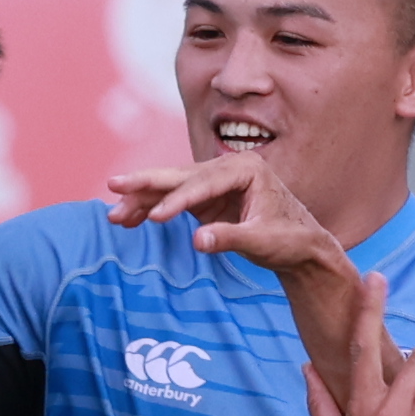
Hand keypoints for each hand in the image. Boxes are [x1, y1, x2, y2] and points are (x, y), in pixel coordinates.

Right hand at [104, 145, 324, 248]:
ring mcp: (214, 182)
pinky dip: (150, 209)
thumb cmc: (289, 241)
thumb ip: (231, 239)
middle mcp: (227, 168)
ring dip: (141, 200)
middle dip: (145, 184)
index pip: (203, 183)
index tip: (156, 217)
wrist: (301, 246)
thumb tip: (198, 241)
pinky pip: (171, 200)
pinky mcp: (205, 198)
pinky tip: (128, 219)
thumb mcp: (263, 243)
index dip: (178, 200)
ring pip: (170, 186)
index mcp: (246, 170)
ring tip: (114, 214)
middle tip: (113, 186)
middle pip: (179, 175)